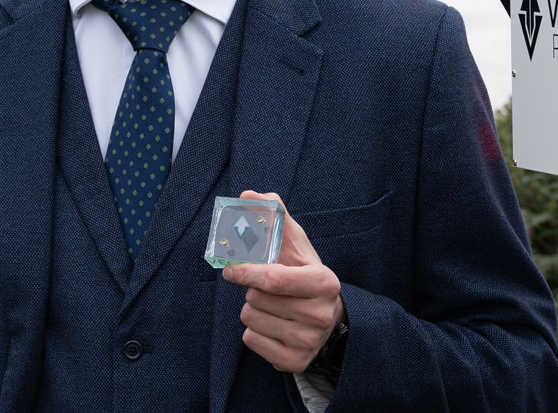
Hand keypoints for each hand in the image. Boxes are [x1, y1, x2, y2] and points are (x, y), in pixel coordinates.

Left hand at [222, 190, 345, 372]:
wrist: (328, 320)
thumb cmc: (304, 274)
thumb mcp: (296, 245)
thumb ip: (273, 216)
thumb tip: (246, 195)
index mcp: (324, 282)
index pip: (275, 279)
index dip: (247, 272)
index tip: (229, 268)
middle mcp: (320, 314)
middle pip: (258, 300)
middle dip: (254, 291)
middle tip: (268, 289)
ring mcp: (308, 341)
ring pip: (251, 320)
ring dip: (253, 310)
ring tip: (273, 306)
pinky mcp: (294, 362)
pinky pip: (251, 341)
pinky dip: (254, 332)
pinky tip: (273, 325)